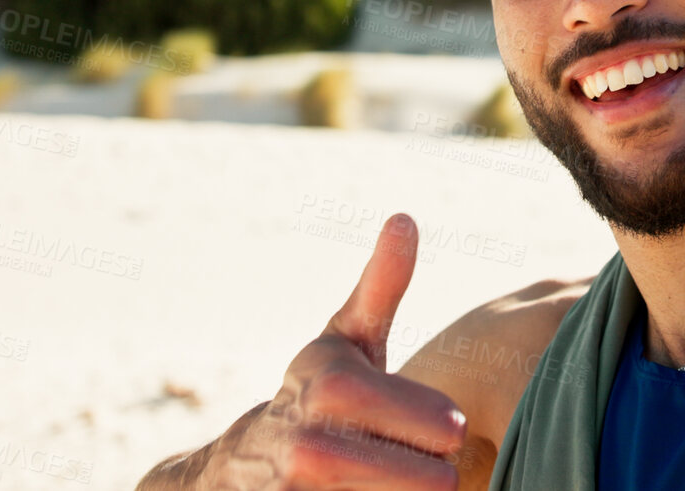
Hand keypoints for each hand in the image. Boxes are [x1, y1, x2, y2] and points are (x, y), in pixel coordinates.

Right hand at [156, 213, 467, 490]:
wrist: (239, 467)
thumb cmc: (317, 395)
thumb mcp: (346, 341)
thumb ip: (381, 286)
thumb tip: (405, 219)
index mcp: (333, 387)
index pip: (445, 429)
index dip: (445, 431)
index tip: (427, 425)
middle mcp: (310, 446)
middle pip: (434, 480)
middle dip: (431, 472)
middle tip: (408, 458)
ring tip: (385, 479)